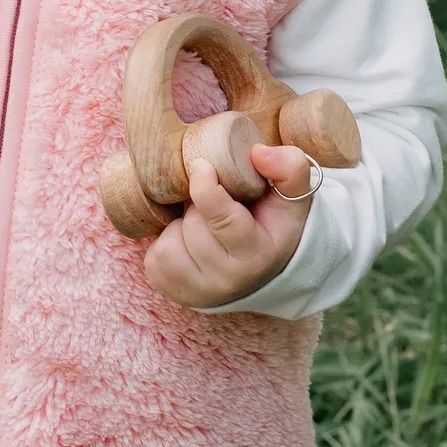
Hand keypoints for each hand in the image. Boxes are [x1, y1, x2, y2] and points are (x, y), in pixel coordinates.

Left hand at [143, 144, 317, 309]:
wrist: (264, 274)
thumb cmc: (274, 226)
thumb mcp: (292, 197)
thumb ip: (288, 167)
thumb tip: (257, 152)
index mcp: (257, 254)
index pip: (224, 221)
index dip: (206, 189)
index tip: (200, 165)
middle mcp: (229, 279)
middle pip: (194, 227)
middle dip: (197, 207)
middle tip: (211, 205)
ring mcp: (200, 292)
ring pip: (169, 245)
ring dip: (180, 226)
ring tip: (201, 224)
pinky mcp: (175, 293)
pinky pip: (155, 259)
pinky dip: (166, 243)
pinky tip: (186, 241)